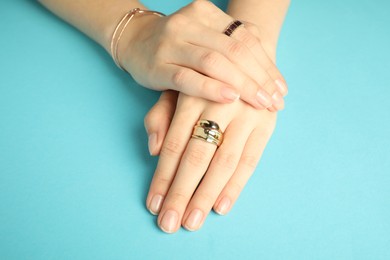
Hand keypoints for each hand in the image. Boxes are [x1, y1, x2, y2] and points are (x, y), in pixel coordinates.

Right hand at [118, 0, 286, 109]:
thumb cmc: (179, 45)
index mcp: (207, 13)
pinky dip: (210, 88)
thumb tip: (271, 71)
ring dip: (242, 84)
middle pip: (234, 51)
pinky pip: (187, 78)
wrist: (135, 41)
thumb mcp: (206, 38)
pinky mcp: (157, 66)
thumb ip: (234, 46)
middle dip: (259, 78)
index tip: (281, 89)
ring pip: (214, 63)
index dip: (267, 65)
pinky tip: (230, 98)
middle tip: (275, 101)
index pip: (246, 38)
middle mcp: (189, 23)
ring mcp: (171, 43)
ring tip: (261, 103)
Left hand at [144, 91, 276, 232]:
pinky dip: (235, 185)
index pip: (174, 145)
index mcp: (192, 96)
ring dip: (206, 195)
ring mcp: (246, 115)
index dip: (163, 177)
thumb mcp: (178, 89)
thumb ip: (161, 116)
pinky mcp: (266, 124)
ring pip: (223, 162)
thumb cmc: (204, 80)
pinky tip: (221, 207)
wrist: (248, 54)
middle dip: (181, 193)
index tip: (153, 204)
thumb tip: (155, 150)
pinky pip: (250, 160)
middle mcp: (219, 105)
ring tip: (192, 222)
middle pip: (197, 157)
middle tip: (169, 223)